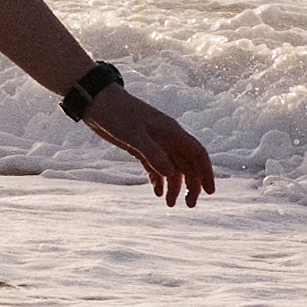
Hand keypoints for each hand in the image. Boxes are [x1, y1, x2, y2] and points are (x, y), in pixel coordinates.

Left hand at [94, 90, 218, 208]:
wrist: (96, 101)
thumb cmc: (116, 113)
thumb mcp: (134, 134)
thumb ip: (152, 153)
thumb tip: (170, 173)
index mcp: (171, 131)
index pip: (197, 153)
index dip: (206, 172)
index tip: (210, 192)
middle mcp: (167, 138)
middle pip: (187, 164)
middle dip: (191, 184)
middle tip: (189, 205)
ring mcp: (154, 143)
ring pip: (172, 168)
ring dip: (174, 186)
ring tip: (169, 204)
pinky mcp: (141, 148)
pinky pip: (155, 167)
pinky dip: (158, 180)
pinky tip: (157, 192)